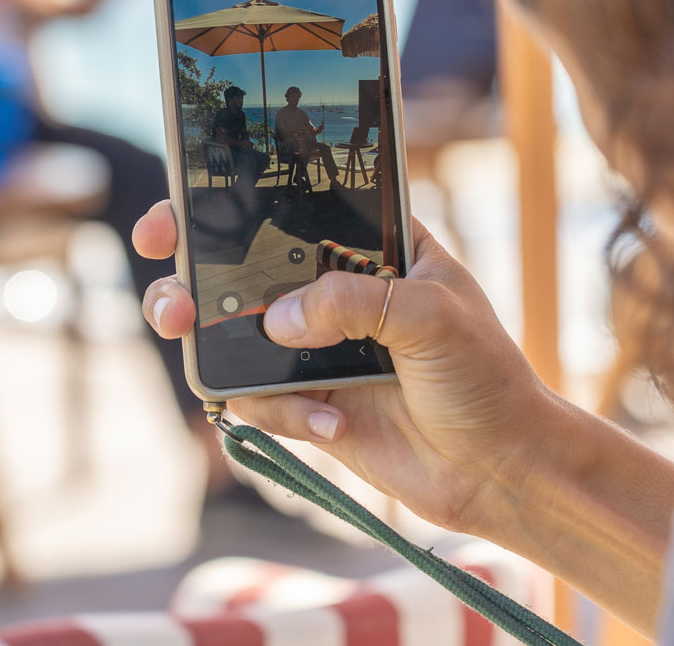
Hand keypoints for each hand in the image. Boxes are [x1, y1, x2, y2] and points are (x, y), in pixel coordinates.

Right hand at [132, 200, 556, 535]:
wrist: (500, 471)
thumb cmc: (486, 377)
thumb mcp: (431, 316)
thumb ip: (352, 302)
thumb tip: (276, 320)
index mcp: (374, 249)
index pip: (294, 208)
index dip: (234, 201)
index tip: (184, 209)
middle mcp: (336, 292)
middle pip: (244, 270)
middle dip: (194, 277)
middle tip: (172, 295)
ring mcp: (317, 350)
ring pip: (235, 338)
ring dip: (210, 345)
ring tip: (198, 347)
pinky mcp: (308, 405)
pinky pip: (260, 402)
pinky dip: (283, 414)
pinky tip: (333, 426)